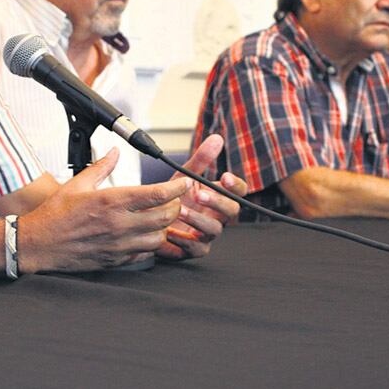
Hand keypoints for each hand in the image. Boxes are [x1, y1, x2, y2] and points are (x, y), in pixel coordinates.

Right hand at [20, 148, 187, 272]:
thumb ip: (101, 167)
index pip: (157, 194)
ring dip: (165, 227)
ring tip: (160, 218)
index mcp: (111, 201)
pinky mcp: (116, 259)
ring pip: (159, 237)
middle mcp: (119, 224)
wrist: (39, 244)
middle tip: (174, 200)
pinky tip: (144, 235)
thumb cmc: (55, 214)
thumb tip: (114, 152)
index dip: (176, 188)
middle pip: (166, 216)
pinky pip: (145, 253)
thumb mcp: (77, 183)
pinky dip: (150, 244)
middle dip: (176, 206)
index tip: (183, 183)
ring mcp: (119, 244)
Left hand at [156, 135, 247, 260]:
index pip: (238, 191)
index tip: (225, 177)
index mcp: (218, 196)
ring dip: (198, 219)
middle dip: (217, 201)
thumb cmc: (172, 197)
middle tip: (199, 194)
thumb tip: (217, 138)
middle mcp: (216, 216)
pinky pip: (196, 249)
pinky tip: (171, 232)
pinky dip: (185, 241)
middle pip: (232, 210)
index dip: (235, 185)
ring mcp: (207, 234)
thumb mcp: (184, 176)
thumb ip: (201, 160)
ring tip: (180, 210)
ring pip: (214, 229)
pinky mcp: (194, 250)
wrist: (150, 219)